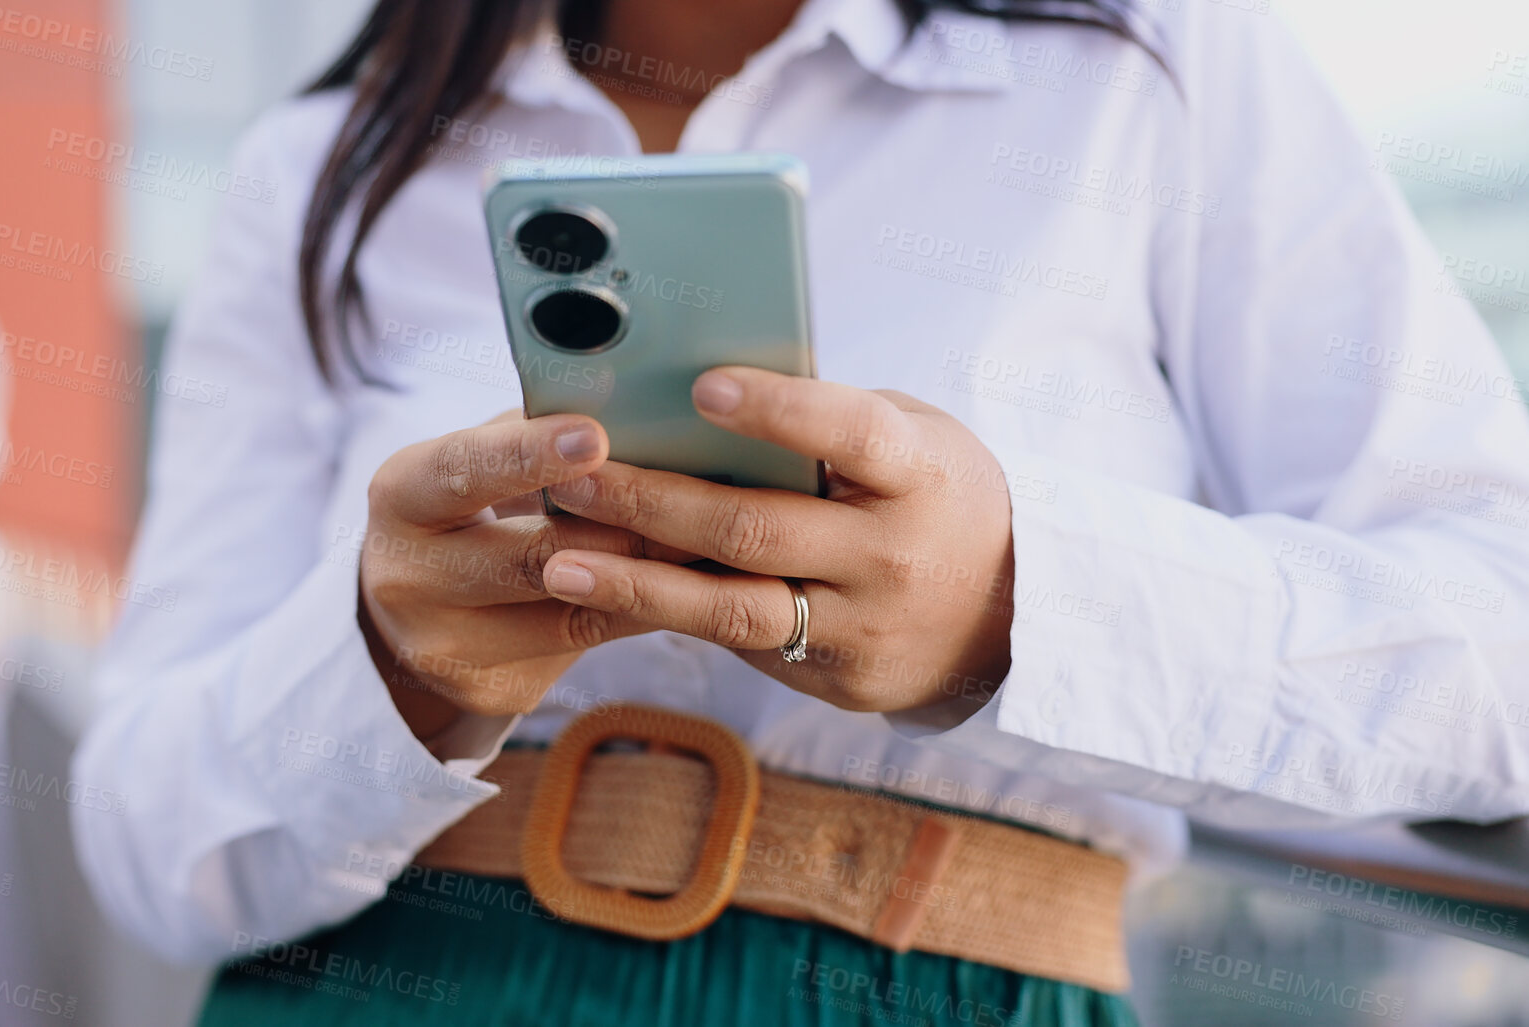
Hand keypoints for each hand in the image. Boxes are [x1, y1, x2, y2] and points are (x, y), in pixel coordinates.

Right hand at [358, 411, 690, 740]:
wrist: (417, 607)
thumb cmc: (470, 503)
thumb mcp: (481, 459)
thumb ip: (537, 436)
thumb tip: (637, 407)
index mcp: (399, 497)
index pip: (463, 471)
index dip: (528, 456)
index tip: (595, 436)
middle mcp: (407, 578)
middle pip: (527, 557)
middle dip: (622, 528)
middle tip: (702, 498)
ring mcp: (447, 647)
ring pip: (572, 611)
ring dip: (654, 577)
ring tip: (721, 542)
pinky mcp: (493, 691)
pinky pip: (589, 644)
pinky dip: (648, 611)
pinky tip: (700, 589)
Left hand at [537, 367, 1016, 713]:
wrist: (1010, 616)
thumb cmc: (932, 496)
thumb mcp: (910, 444)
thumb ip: (828, 426)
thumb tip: (700, 391)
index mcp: (919, 475)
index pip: (848, 432)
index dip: (777, 410)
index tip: (701, 386)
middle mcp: (893, 557)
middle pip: (758, 528)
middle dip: (656, 502)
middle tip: (577, 477)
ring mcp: (865, 627)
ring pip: (734, 608)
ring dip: (637, 583)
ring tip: (560, 561)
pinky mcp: (839, 679)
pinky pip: (742, 645)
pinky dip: (672, 615)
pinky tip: (608, 595)